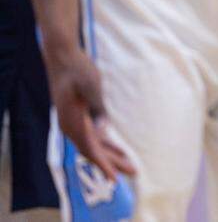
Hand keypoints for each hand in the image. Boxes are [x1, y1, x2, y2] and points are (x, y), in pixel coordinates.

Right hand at [45, 47, 134, 180]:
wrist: (64, 58)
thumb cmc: (78, 69)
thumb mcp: (90, 84)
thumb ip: (97, 106)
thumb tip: (104, 129)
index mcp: (73, 121)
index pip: (90, 149)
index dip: (103, 164)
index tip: (113, 178)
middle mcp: (72, 126)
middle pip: (94, 152)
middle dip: (113, 164)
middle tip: (134, 173)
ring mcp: (75, 123)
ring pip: (95, 146)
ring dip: (112, 156)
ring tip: (131, 166)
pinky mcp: (80, 118)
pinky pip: (94, 137)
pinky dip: (107, 145)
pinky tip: (119, 150)